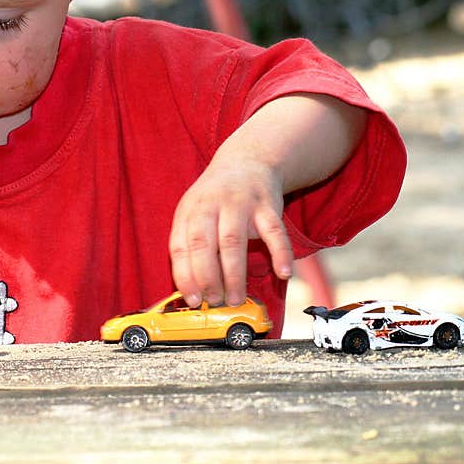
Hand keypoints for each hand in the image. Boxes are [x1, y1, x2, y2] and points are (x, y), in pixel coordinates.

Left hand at [168, 153, 293, 307]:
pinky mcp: (267, 206)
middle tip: (214, 302)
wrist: (247, 161)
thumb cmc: (216, 197)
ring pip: (233, 242)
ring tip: (236, 298)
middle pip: (204, 245)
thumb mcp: (193, 213)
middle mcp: (211, 206)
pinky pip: (275, 231)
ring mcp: (239, 204)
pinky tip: (283, 273)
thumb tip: (190, 289)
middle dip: (208, 279)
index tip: (191, 300)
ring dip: (234, 275)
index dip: (185, 276)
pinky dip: (281, 253)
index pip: (180, 247)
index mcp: (189, 211)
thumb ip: (190, 245)